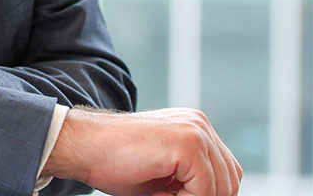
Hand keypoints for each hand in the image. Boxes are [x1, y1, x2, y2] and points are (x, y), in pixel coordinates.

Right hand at [42, 107, 241, 195]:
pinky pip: (205, 190)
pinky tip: (157, 192)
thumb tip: (214, 195)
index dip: (206, 194)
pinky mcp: (187, 144)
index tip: (171, 194)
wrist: (83, 146)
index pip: (226, 172)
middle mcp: (199, 123)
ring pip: (221, 187)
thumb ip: (191, 178)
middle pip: (230, 180)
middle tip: (164, 195)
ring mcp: (195, 131)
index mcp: (194, 126)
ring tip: (159, 194)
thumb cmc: (114, 161)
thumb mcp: (164, 172)